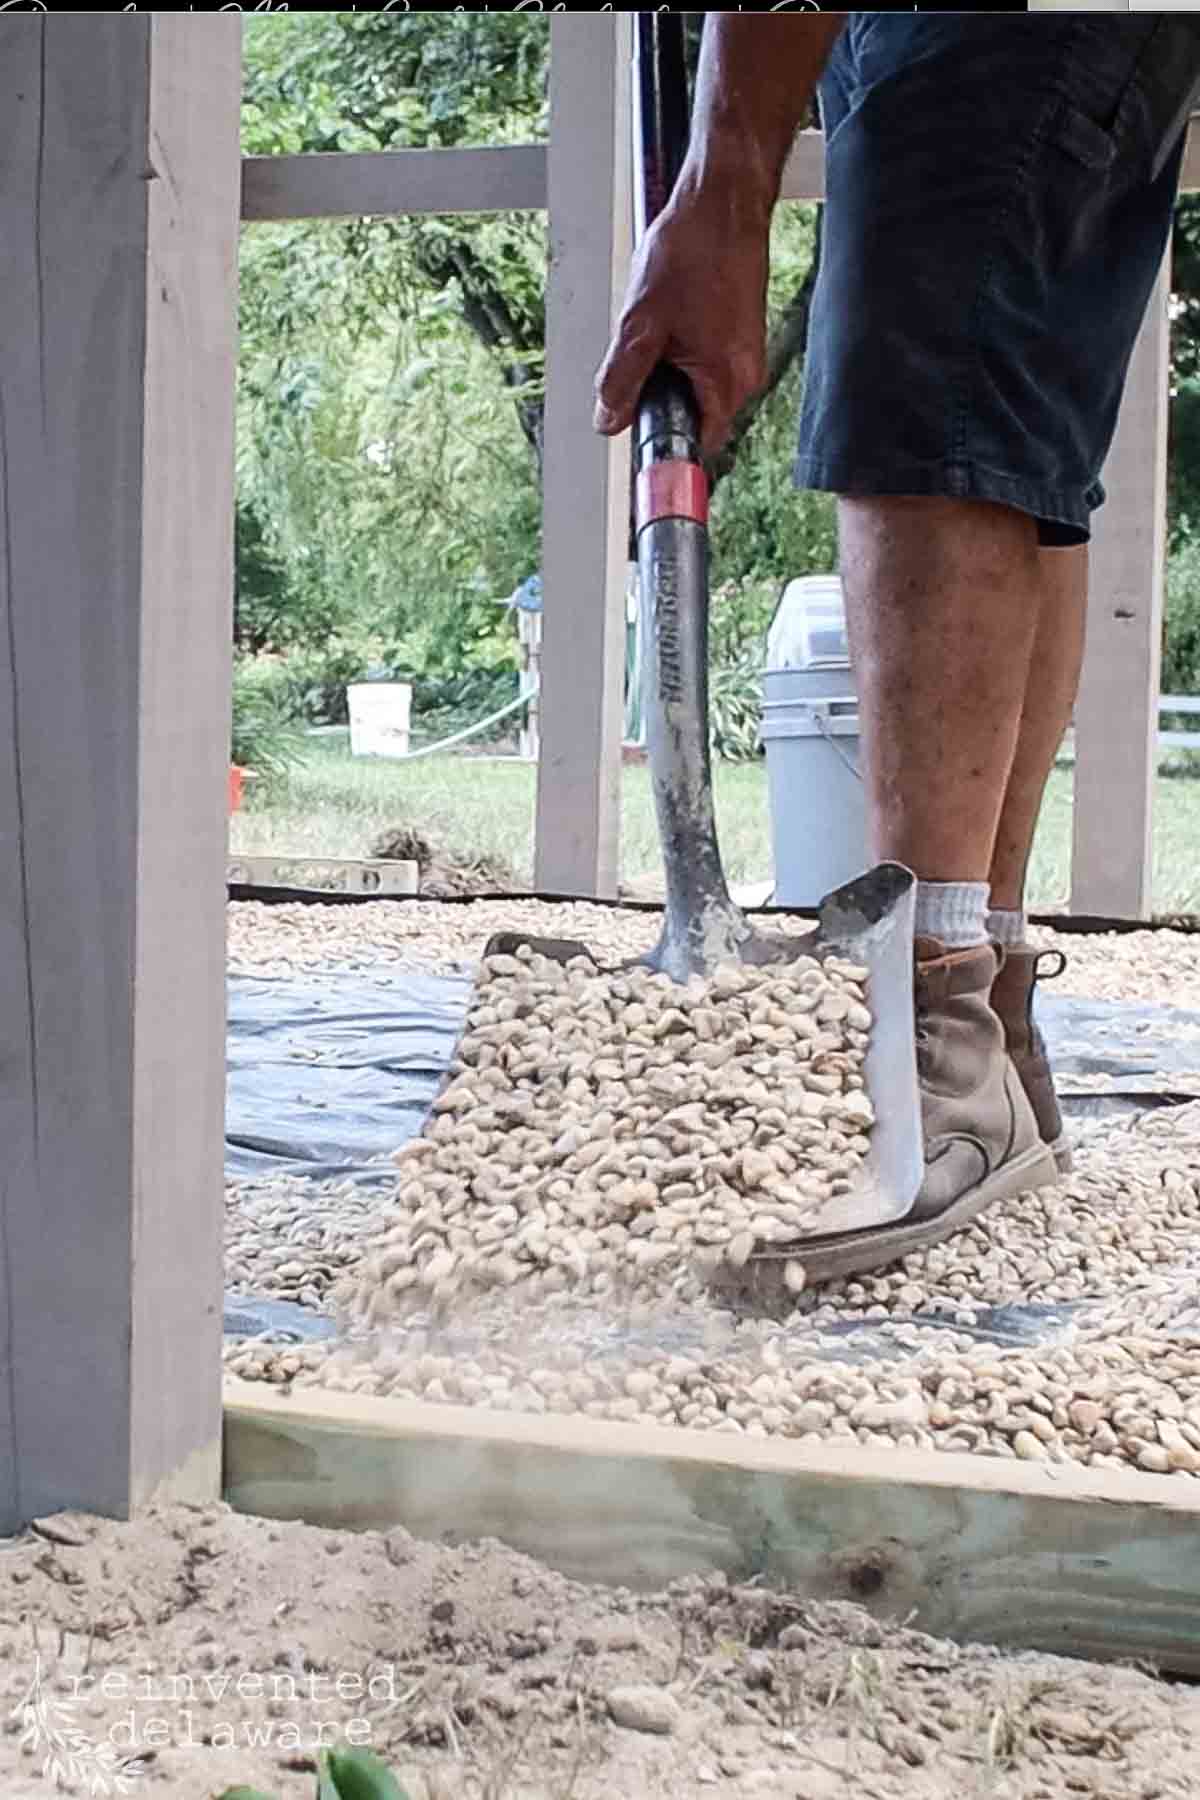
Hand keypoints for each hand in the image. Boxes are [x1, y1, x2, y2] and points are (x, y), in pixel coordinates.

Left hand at [593, 182, 769, 458]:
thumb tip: (607, 420)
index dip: (659, 436)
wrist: (723, 202)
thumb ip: (621, 379)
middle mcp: (745, 377)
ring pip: (696, 386)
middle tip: (643, 351)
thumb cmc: (692, 250)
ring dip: (669, 368)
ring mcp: (745, 356)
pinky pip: (705, 362)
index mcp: (727, 383)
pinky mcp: (740, 337)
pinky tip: (673, 313)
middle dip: (660, 394)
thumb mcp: (640, 322)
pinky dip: (682, 348)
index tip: (637, 418)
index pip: (692, 443)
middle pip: (692, 415)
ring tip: (660, 322)